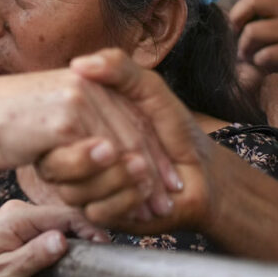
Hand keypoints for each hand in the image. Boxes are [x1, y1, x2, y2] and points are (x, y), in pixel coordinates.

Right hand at [0, 69, 179, 218]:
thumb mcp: (44, 118)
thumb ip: (74, 123)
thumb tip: (104, 147)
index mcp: (83, 78)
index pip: (130, 115)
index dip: (151, 149)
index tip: (164, 179)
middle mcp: (85, 81)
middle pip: (135, 128)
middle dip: (155, 169)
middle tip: (167, 201)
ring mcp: (77, 96)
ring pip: (126, 142)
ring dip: (142, 180)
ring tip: (152, 208)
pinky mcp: (67, 116)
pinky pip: (103, 152)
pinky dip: (119, 180)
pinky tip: (127, 199)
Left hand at [0, 200, 105, 276]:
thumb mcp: (6, 274)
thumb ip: (35, 255)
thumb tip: (62, 240)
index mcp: (14, 217)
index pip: (62, 214)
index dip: (88, 228)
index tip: (103, 243)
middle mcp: (15, 212)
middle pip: (62, 216)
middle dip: (83, 233)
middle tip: (99, 254)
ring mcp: (16, 219)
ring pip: (56, 224)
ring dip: (72, 238)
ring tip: (86, 256)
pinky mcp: (17, 230)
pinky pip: (46, 230)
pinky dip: (60, 241)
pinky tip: (65, 255)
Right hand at [37, 49, 220, 232]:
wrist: (206, 174)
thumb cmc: (176, 127)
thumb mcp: (149, 89)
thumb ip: (119, 68)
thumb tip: (80, 64)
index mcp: (81, 118)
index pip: (73, 123)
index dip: (102, 127)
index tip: (133, 130)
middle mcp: (75, 150)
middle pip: (71, 157)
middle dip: (114, 158)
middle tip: (140, 162)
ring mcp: (83, 182)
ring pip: (76, 189)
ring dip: (117, 182)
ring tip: (146, 177)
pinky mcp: (97, 212)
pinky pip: (96, 211)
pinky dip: (125, 203)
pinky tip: (146, 204)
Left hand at [229, 0, 277, 71]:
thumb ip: (269, 10)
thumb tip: (237, 19)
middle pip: (252, 1)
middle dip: (236, 18)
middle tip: (236, 30)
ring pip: (253, 32)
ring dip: (245, 48)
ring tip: (250, 53)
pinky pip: (264, 55)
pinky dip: (260, 62)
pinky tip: (268, 63)